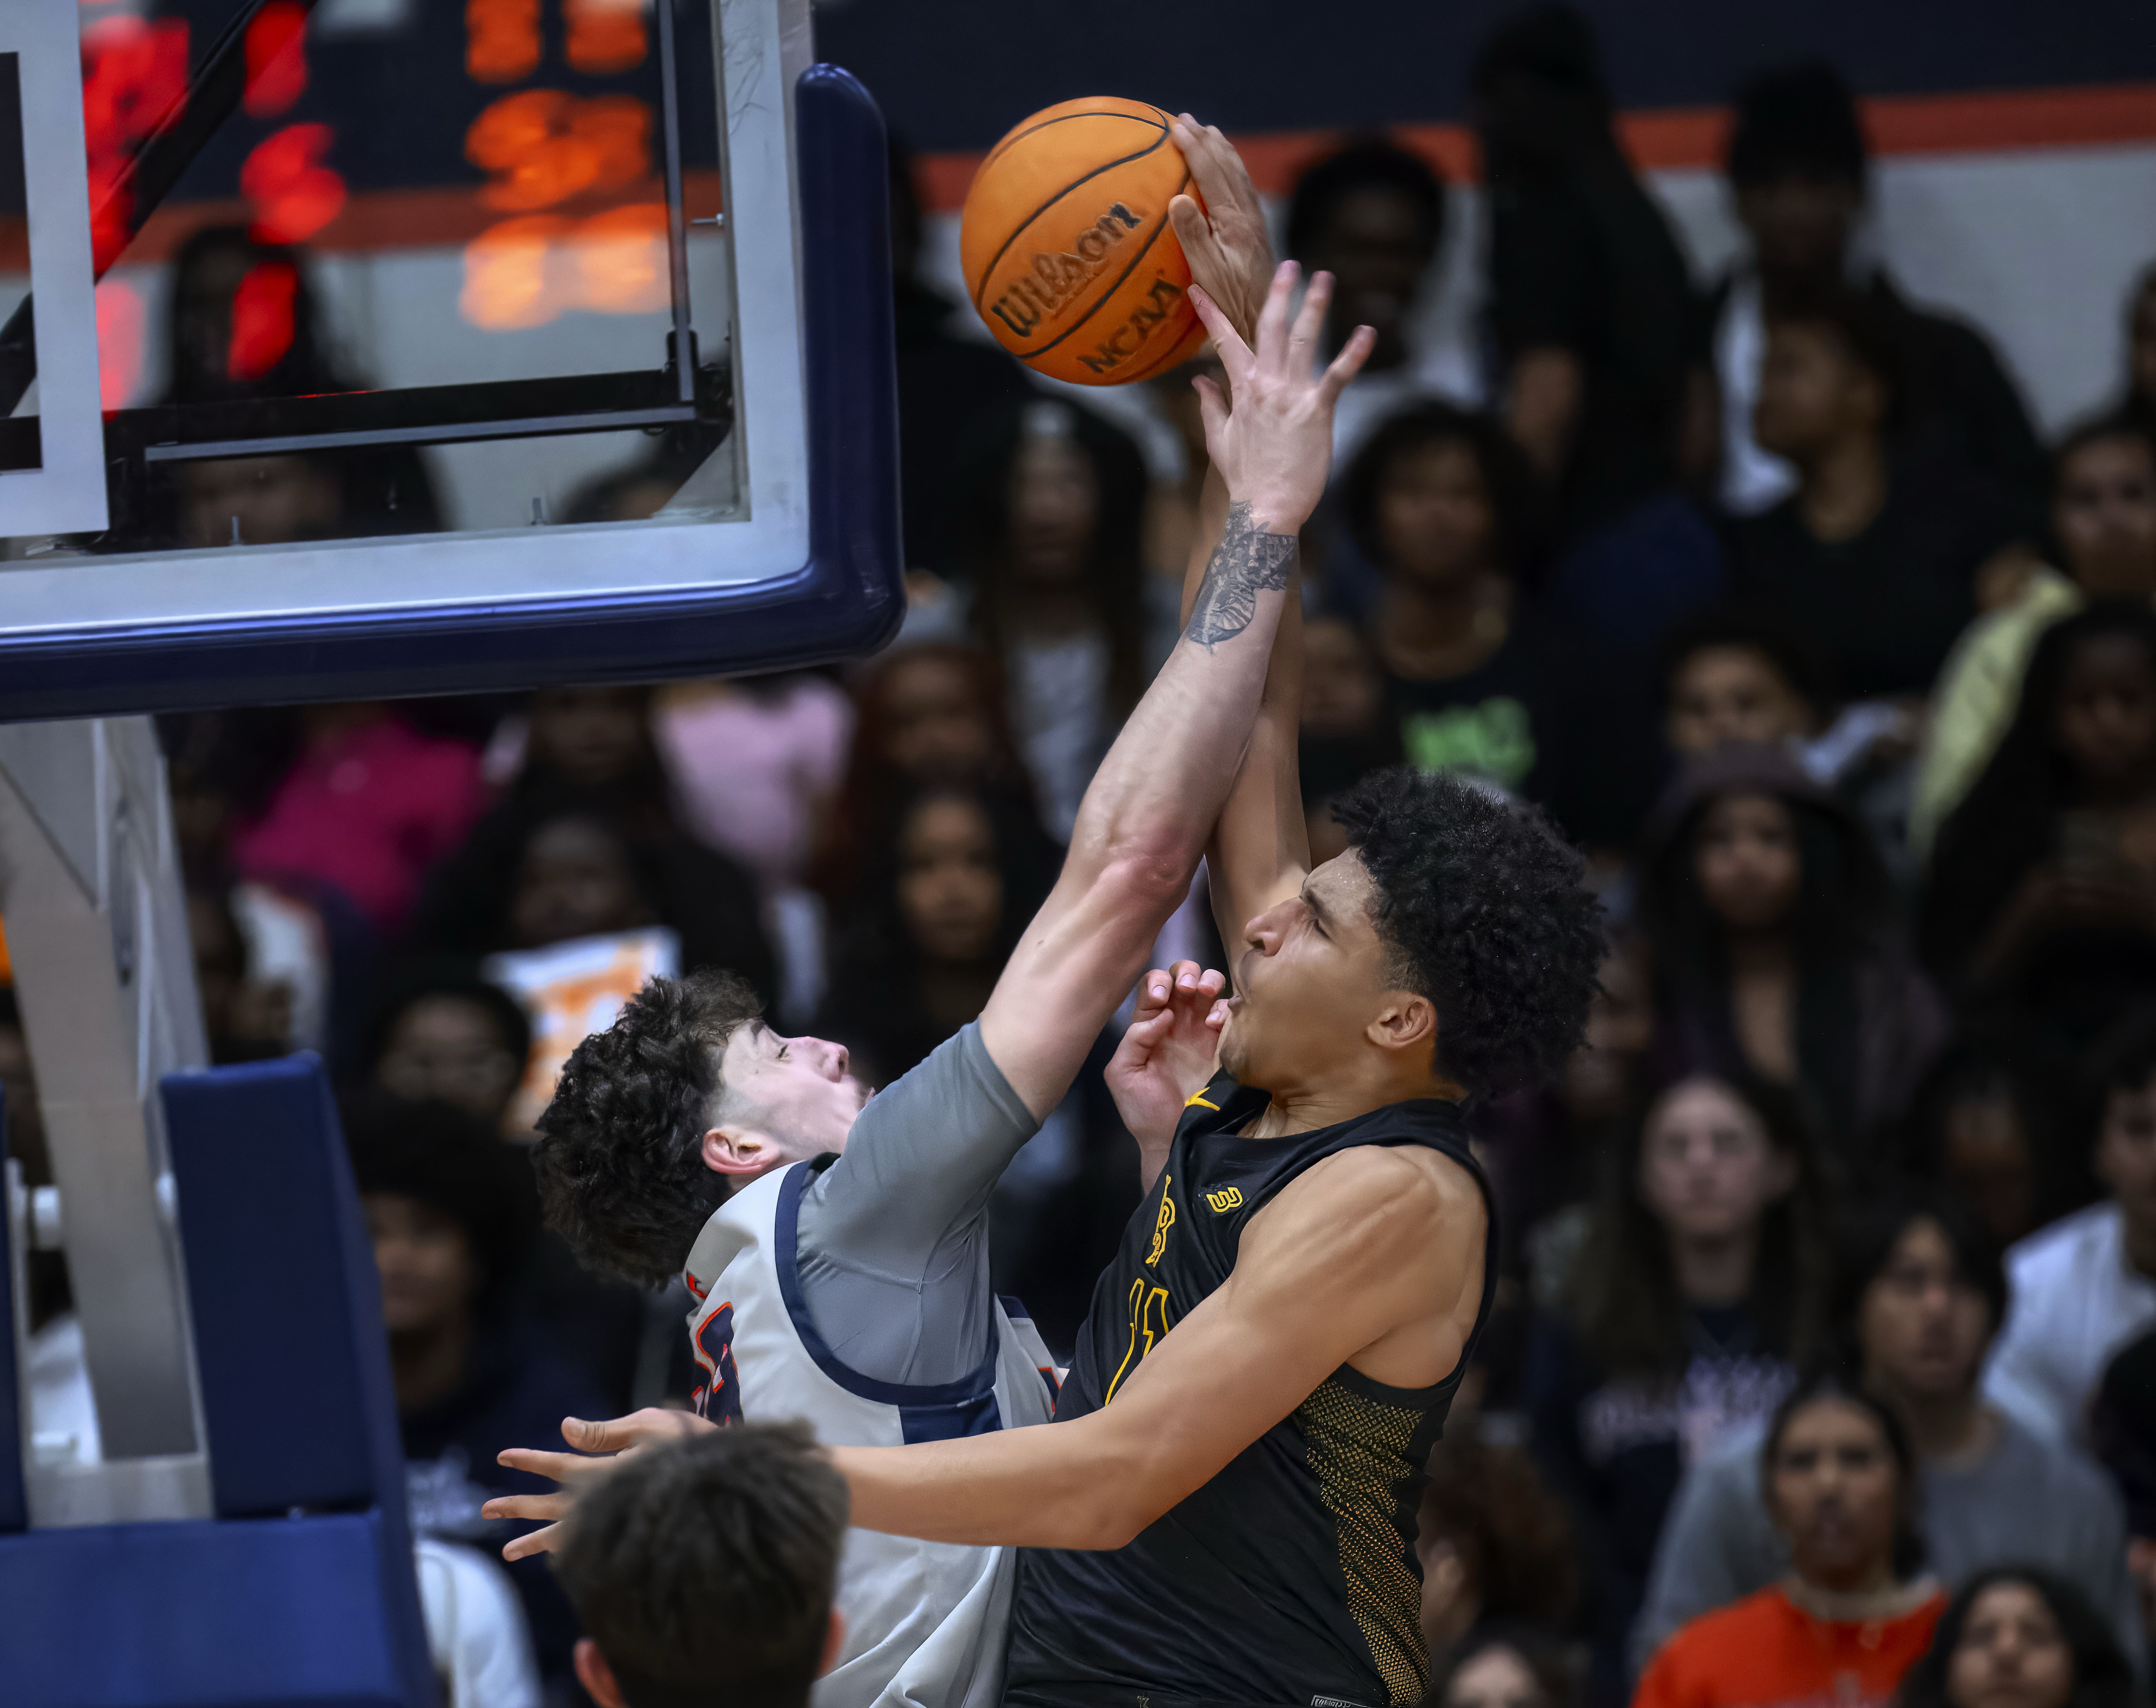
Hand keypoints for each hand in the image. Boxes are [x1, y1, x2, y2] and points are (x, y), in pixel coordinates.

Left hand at [481, 1407, 714, 1560]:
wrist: (727, 1480)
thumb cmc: (692, 1444)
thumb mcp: (651, 1425)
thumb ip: (607, 1432)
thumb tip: (565, 1428)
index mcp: (609, 1471)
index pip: (561, 1465)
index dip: (531, 1460)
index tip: (503, 1456)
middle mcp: (607, 1500)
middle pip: (553, 1506)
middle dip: (519, 1506)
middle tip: (485, 1507)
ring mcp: (617, 1517)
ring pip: (567, 1533)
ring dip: (535, 1538)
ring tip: (507, 1551)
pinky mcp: (627, 1525)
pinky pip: (590, 1544)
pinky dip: (568, 1551)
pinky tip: (553, 1556)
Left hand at [1106, 960, 1227, 1160]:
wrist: (1172, 1138)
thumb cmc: (1143, 1109)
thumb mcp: (1122, 1073)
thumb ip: (1134, 1039)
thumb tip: (1162, 1014)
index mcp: (1148, 1025)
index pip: (1152, 986)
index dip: (1157, 982)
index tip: (1160, 998)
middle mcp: (1176, 1021)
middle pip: (1182, 977)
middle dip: (1185, 973)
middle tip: (1187, 990)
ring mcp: (1201, 1031)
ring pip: (1209, 986)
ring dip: (1208, 980)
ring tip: (1205, 994)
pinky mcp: (1223, 1043)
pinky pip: (1230, 1012)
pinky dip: (1227, 1007)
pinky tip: (1217, 1023)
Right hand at [1167, 115, 1272, 348]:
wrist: (1264, 318)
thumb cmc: (1230, 301)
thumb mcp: (1206, 272)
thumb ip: (1192, 235)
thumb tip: (1178, 197)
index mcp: (1234, 220)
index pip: (1211, 173)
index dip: (1193, 148)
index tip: (1175, 127)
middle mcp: (1248, 214)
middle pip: (1227, 166)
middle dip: (1206, 139)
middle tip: (1186, 118)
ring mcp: (1255, 221)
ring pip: (1238, 174)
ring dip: (1221, 150)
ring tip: (1208, 132)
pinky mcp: (1256, 230)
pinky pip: (1242, 187)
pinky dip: (1230, 169)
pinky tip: (1225, 170)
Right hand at [1189, 263, 1372, 533]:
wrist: (1266, 509)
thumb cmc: (1244, 478)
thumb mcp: (1218, 439)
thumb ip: (1210, 405)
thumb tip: (1199, 380)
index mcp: (1241, 390)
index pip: (1223, 343)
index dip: (1210, 314)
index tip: (1197, 288)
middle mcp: (1266, 385)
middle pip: (1270, 328)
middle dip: (1279, 294)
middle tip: (1289, 264)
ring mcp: (1292, 395)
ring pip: (1302, 341)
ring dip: (1314, 307)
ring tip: (1325, 278)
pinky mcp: (1318, 411)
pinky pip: (1337, 376)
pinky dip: (1353, 354)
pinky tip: (1367, 332)